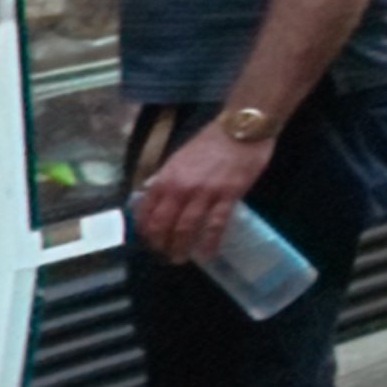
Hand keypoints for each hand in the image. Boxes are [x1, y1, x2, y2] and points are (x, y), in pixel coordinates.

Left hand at [129, 120, 269, 267]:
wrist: (242, 128)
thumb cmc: (211, 141)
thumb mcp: (180, 158)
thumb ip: (168, 179)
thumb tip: (157, 200)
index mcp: (166, 176)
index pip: (146, 210)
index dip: (144, 229)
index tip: (148, 239)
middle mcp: (181, 186)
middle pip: (163, 224)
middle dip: (160, 244)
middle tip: (163, 254)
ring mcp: (204, 192)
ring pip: (186, 228)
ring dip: (181, 247)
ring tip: (180, 258)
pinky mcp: (228, 195)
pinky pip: (215, 224)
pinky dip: (209, 242)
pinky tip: (207, 253)